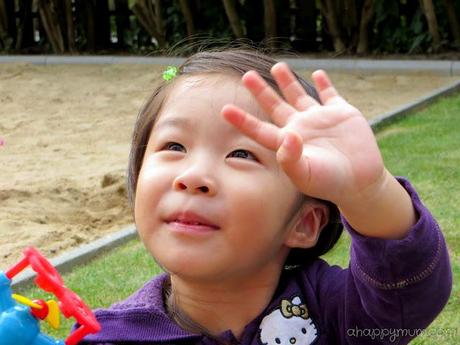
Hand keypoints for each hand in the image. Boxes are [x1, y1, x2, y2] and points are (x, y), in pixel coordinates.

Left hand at [221, 63, 385, 207]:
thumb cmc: (329, 183)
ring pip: (299, 96)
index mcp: (287, 143)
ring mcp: (320, 119)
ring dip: (288, 81)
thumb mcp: (306, 175)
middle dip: (261, 91)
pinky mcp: (342, 114)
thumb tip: (288, 135)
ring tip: (277, 66)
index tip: (225, 109)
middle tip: (247, 75)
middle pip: (275, 106)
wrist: (360, 183)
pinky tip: (318, 73)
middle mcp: (300, 128)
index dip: (242, 120)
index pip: (260, 129)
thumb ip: (292, 159)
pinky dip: (325, 83)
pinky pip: (331, 95)